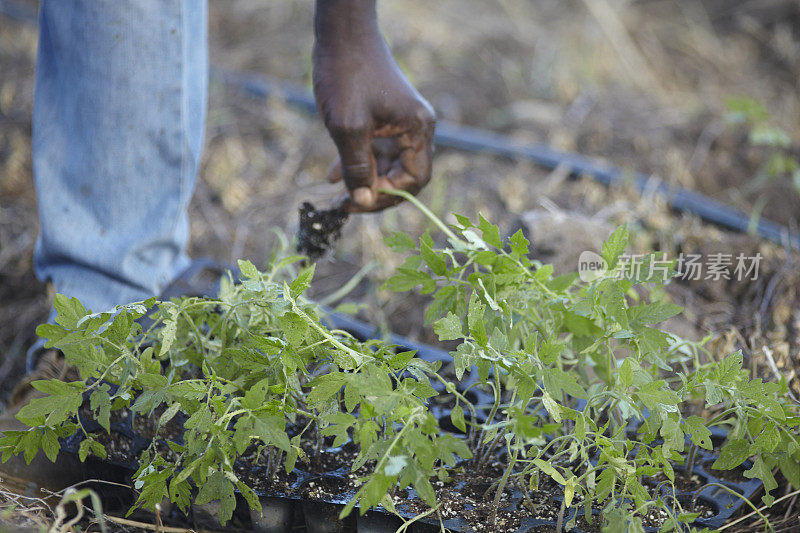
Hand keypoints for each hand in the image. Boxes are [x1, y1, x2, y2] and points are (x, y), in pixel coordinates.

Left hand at [313, 0, 435, 212]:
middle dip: (375, 191)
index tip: (359, 201)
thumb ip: (357, 167)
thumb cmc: (347, 74)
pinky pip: (376, 150)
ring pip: (387, 165)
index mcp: (417, 128)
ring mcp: (401, 122)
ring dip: (363, 179)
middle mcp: (416, 127)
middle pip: (403, 175)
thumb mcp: (348, 127)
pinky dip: (358, 162)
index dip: (388, 195)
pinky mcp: (385, 118)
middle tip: (347, 203)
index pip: (414, 179)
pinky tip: (333, 174)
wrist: (341, 34)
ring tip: (337, 191)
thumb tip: (364, 200)